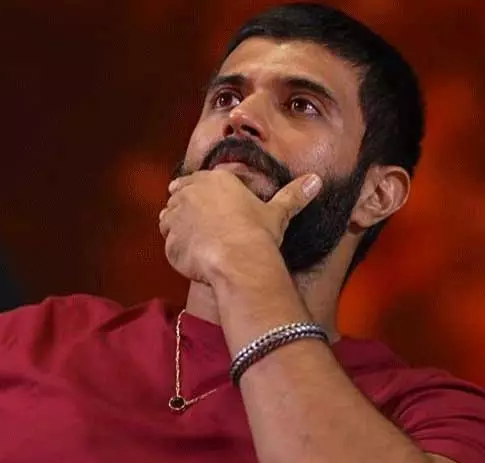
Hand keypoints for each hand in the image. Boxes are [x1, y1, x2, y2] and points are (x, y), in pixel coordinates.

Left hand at [158, 169, 321, 283]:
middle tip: (199, 223)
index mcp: (214, 181)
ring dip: (176, 226)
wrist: (240, 261)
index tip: (204, 201)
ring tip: (195, 240)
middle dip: (185, 206)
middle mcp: (190, 194)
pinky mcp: (169, 241)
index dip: (199, 191)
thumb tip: (316, 181)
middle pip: (178, 195)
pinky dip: (176, 248)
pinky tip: (192, 256)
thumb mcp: (278, 213)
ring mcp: (176, 217)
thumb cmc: (258, 234)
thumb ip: (294, 195)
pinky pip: (168, 243)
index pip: (197, 179)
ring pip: (168, 217)